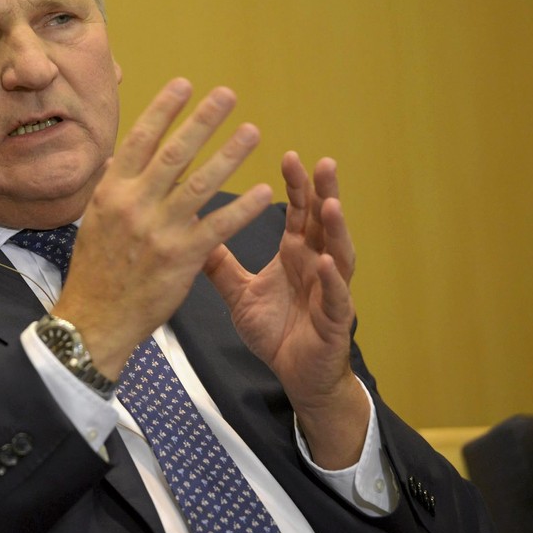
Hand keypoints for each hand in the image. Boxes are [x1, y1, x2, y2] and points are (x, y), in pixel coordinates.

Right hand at [51, 78, 272, 378]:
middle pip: (174, 152)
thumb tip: (116, 158)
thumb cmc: (94, 270)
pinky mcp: (181, 258)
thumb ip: (111, 188)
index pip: (140, 139)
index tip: (186, 84)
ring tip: (252, 132)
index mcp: (112, 191)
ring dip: (229, 155)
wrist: (95, 319)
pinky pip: (218, 226)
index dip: (164, 109)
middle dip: (203, 120)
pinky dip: (243, 209)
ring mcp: (159, 230)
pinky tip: (264, 193)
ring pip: (200, 183)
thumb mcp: (93, 221)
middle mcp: (134, 204)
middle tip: (228, 95)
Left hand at [205, 151, 367, 466]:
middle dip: (324, 192)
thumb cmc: (276, 331)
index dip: (297, 185)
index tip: (290, 154)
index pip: (299, 212)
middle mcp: (317, 265)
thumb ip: (220, 263)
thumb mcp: (239, 293)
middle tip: (323, 162)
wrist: (296, 377)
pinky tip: (324, 262)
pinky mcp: (335, 320)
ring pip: (338, 253)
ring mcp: (330, 290)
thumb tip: (194, 232)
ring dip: (336, 228)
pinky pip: (335, 296)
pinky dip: (331, 279)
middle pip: (324, 222)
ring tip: (331, 203)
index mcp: (296, 254)